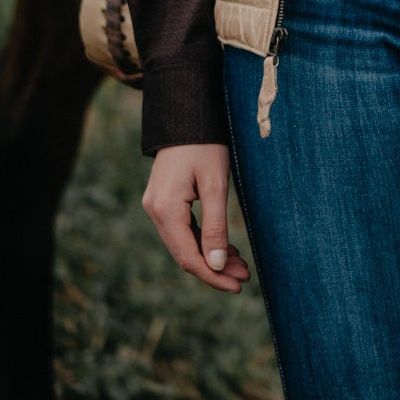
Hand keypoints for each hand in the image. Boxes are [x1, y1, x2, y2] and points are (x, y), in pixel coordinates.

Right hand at [142, 143, 251, 291]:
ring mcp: (157, 206)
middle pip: (185, 253)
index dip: (213, 276)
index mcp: (165, 210)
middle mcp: (155, 211)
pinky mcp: (164, 200)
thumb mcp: (215, 184)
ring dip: (211, 255)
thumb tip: (216, 266)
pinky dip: (204, 239)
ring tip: (241, 264)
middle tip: (245, 277)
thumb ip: (215, 226)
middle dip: (215, 267)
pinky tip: (225, 246)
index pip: (188, 257)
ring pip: (185, 242)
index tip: (238, 285)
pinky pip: (183, 229)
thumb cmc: (205, 144)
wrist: (186, 114)